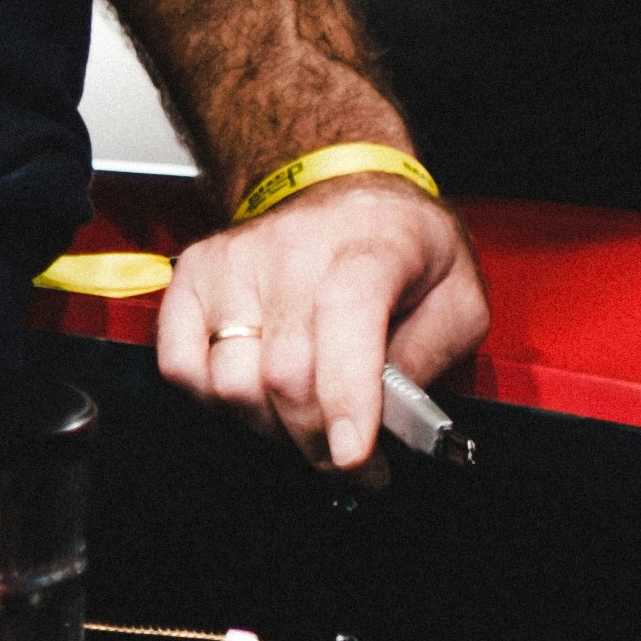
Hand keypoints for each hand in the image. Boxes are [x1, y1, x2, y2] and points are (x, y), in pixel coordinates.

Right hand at [156, 178, 487, 474]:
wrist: (339, 183)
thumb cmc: (398, 243)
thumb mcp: (458, 294)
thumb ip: (432, 355)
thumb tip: (395, 419)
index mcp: (372, 245)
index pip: (345, 314)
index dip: (347, 396)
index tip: (353, 455)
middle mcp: (293, 248)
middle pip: (286, 375)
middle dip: (318, 441)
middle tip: (347, 457)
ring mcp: (233, 261)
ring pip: (230, 384)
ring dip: (270, 424)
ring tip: (303, 414)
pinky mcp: (192, 275)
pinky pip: (181, 367)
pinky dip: (215, 399)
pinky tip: (256, 388)